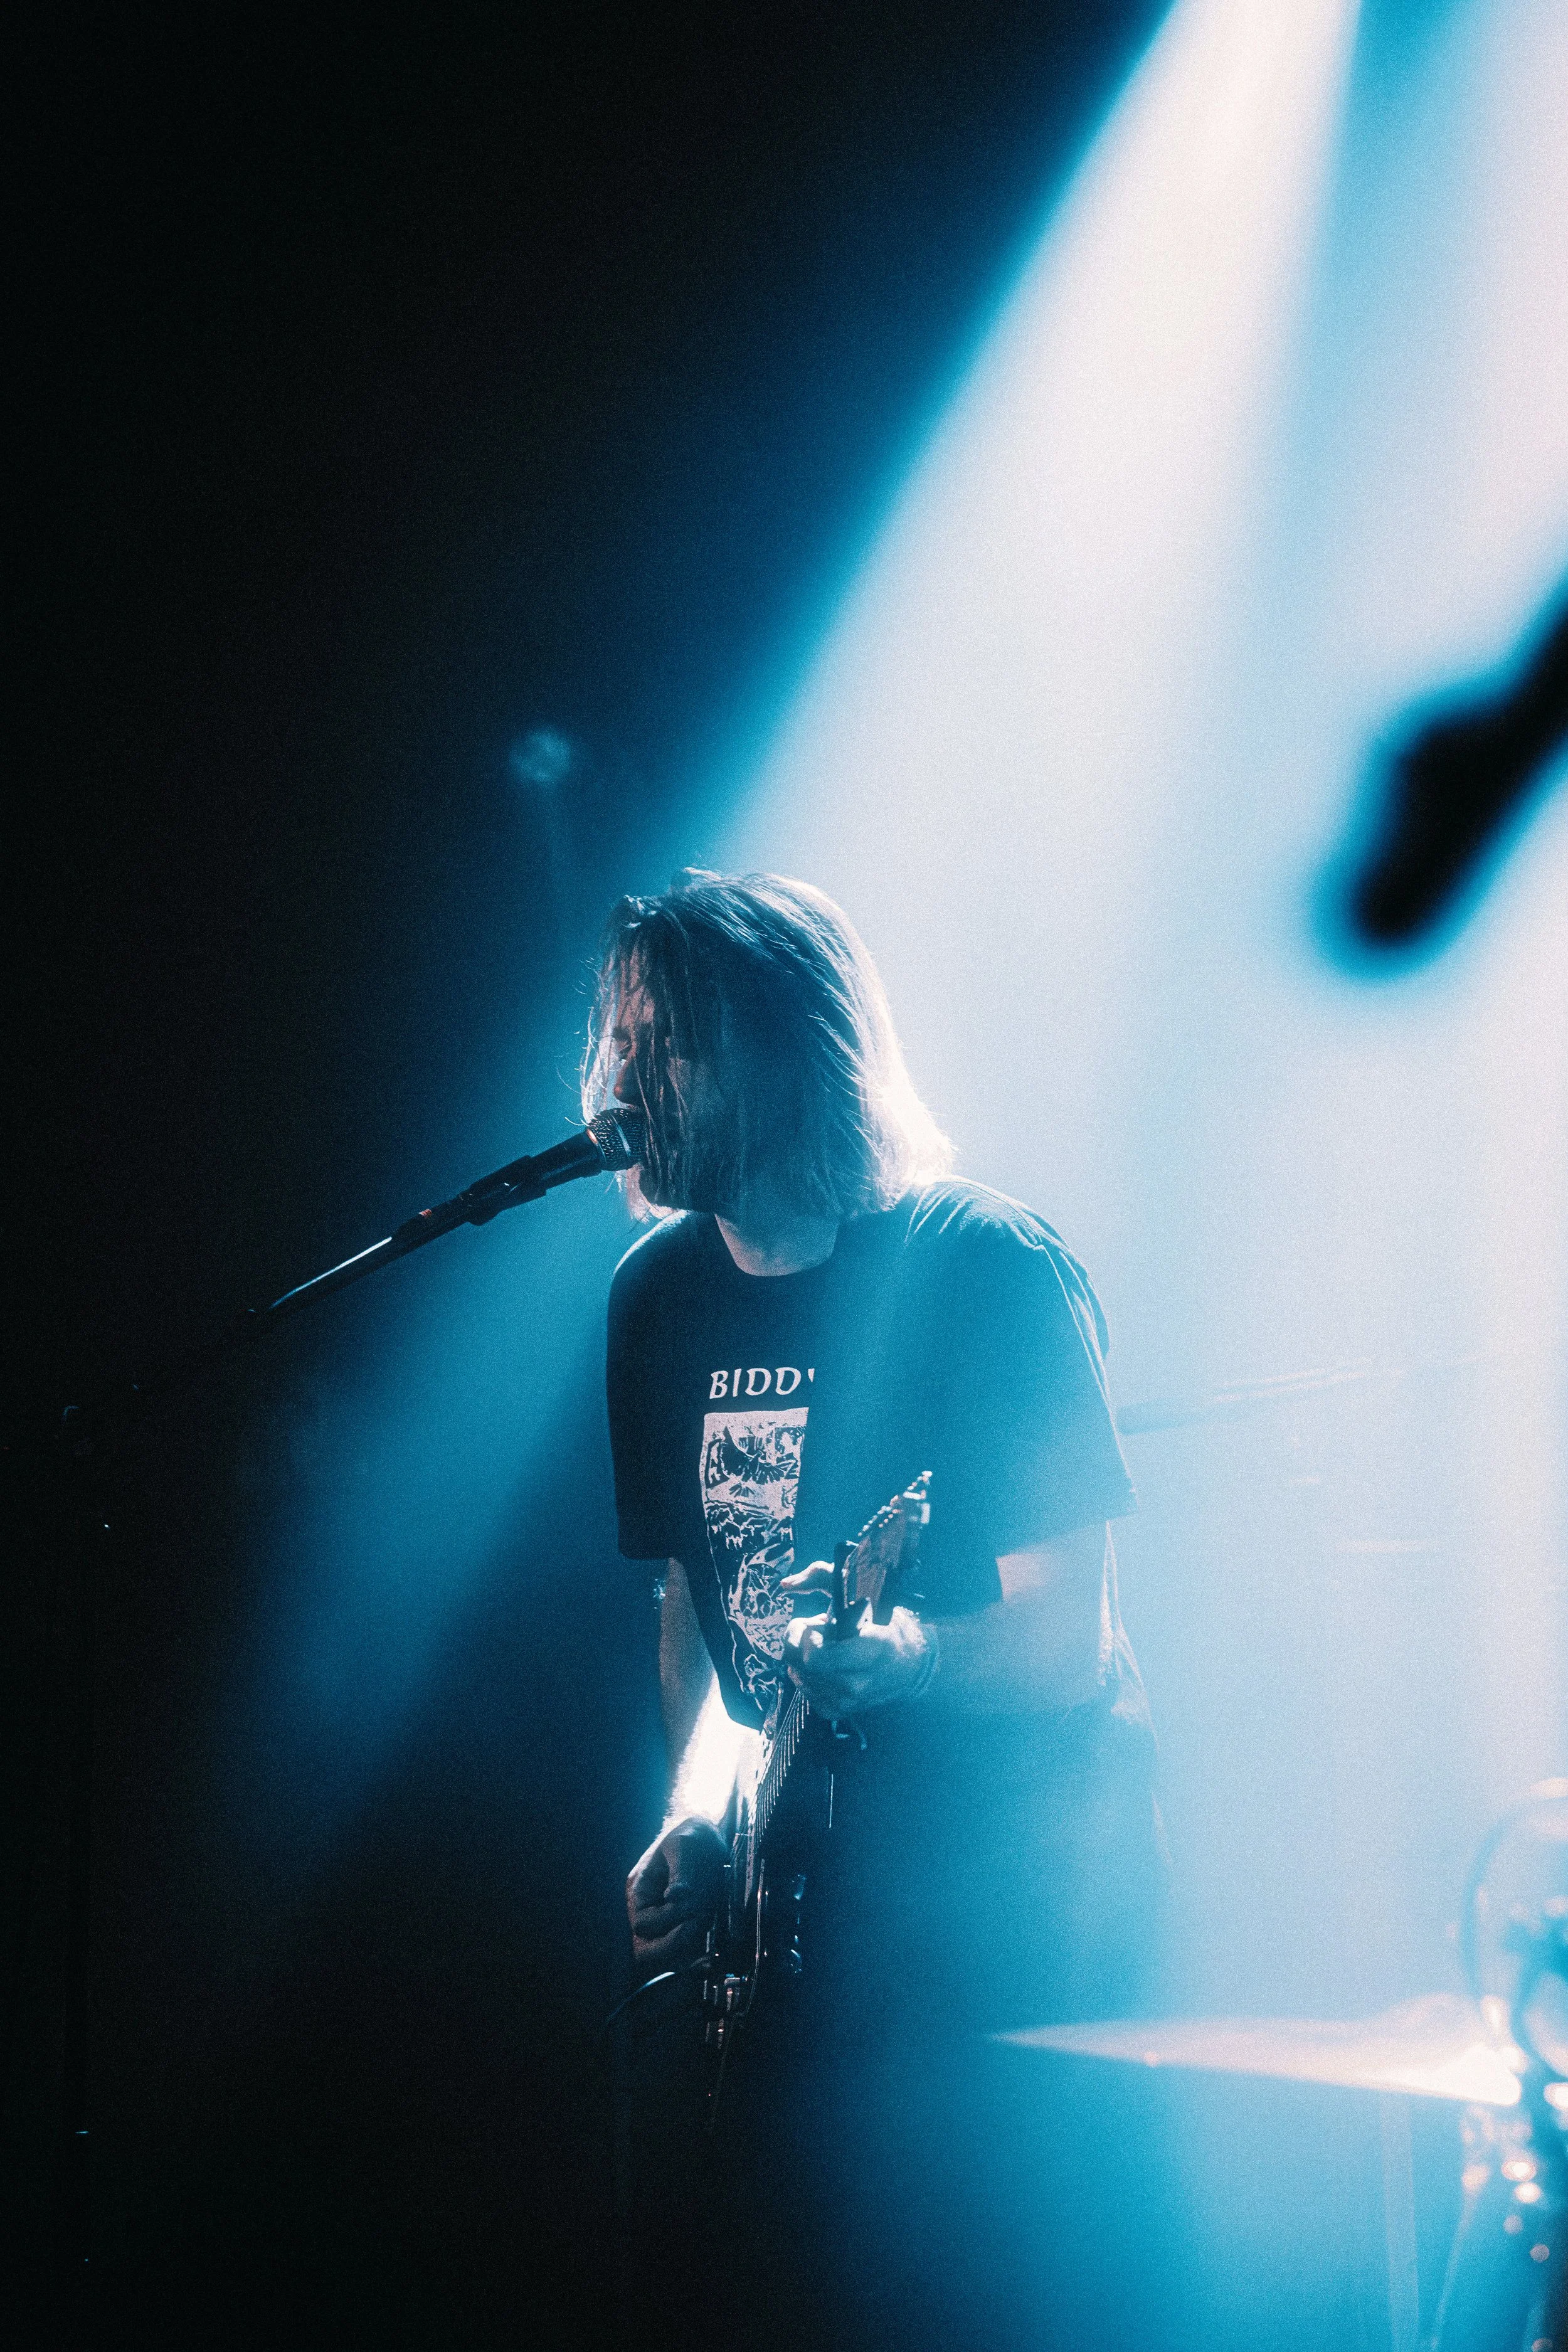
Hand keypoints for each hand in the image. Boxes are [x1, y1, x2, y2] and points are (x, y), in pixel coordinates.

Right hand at [626, 1815, 726, 1971]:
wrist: (707, 1838)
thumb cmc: (692, 1837)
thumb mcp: (685, 1845)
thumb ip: (681, 1871)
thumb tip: (675, 1897)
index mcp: (640, 1891)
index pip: (642, 1924)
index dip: (665, 1922)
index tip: (691, 1912)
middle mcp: (649, 1912)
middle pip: (646, 1951)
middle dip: (673, 1945)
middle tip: (699, 1928)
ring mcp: (665, 1924)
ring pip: (667, 1958)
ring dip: (688, 1950)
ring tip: (710, 1931)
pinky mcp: (683, 1930)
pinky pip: (683, 1956)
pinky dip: (697, 1957)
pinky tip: (714, 1951)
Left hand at [780, 1559, 934, 1714]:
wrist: (911, 1664)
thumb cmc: (886, 1621)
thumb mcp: (862, 1588)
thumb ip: (822, 1576)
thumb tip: (785, 1584)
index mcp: (868, 1652)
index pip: (816, 1658)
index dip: (806, 1636)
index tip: (816, 1621)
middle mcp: (857, 1683)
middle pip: (801, 1665)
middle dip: (801, 1641)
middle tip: (819, 1629)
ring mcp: (848, 1702)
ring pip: (800, 1677)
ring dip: (804, 1656)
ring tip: (827, 1645)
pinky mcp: (839, 1711)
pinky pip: (806, 1693)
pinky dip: (807, 1674)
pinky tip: (823, 1663)